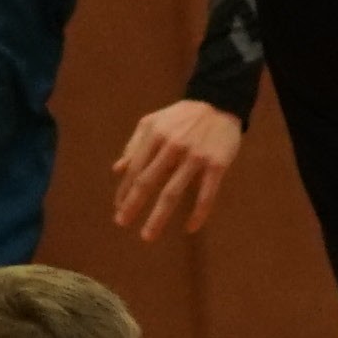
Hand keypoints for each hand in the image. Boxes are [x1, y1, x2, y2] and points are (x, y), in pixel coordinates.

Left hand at [112, 100, 244, 239]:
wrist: (220, 102)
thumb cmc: (182, 117)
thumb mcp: (153, 123)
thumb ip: (135, 145)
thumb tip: (117, 170)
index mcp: (155, 135)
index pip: (134, 170)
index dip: (124, 191)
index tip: (119, 209)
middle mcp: (173, 146)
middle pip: (148, 182)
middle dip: (133, 205)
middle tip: (121, 223)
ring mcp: (195, 156)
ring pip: (173, 192)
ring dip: (158, 217)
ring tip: (147, 235)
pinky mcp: (217, 164)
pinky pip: (206, 194)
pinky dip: (198, 213)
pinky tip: (190, 228)